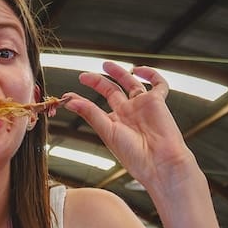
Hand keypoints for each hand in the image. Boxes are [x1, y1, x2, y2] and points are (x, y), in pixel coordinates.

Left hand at [63, 63, 196, 192]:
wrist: (159, 162)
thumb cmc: (135, 155)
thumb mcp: (107, 131)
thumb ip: (90, 113)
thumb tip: (71, 102)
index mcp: (114, 124)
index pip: (95, 106)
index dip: (82, 100)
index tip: (68, 96)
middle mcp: (128, 113)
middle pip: (111, 91)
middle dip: (97, 82)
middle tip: (83, 76)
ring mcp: (142, 106)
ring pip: (131, 83)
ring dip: (119, 73)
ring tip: (106, 65)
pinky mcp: (157, 101)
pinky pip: (158, 84)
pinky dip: (151, 74)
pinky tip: (139, 70)